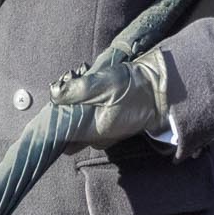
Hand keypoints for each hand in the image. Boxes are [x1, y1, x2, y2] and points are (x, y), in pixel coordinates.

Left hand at [51, 54, 169, 148]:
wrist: (160, 89)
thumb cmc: (134, 88)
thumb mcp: (104, 84)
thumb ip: (77, 90)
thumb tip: (53, 93)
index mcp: (93, 133)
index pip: (60, 135)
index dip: (53, 116)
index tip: (55, 96)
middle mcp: (95, 138)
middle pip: (66, 127)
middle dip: (62, 104)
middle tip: (70, 80)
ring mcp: (102, 132)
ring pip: (76, 119)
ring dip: (73, 98)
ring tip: (80, 76)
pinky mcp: (107, 122)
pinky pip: (87, 115)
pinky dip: (84, 99)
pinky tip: (88, 81)